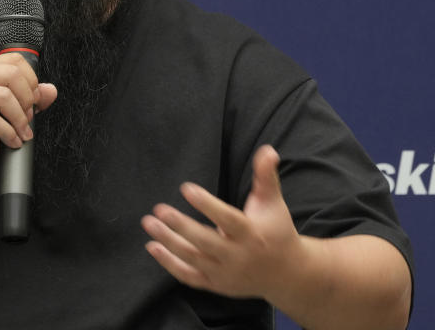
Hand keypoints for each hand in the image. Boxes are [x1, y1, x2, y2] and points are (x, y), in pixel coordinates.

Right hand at [0, 52, 57, 183]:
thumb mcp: (6, 116)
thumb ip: (28, 101)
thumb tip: (50, 90)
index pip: (14, 60)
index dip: (31, 80)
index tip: (34, 100)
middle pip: (12, 75)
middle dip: (28, 100)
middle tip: (28, 119)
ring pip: (4, 97)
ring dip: (20, 120)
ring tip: (21, 133)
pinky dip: (8, 134)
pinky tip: (11, 141)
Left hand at [141, 145, 301, 299]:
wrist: (286, 274)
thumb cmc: (277, 231)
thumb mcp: (273, 203)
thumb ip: (265, 177)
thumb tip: (267, 150)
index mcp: (251, 234)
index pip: (227, 219)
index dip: (206, 204)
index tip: (185, 188)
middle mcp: (237, 257)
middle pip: (204, 241)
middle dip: (180, 226)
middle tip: (157, 209)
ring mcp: (225, 273)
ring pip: (192, 259)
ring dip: (168, 242)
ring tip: (148, 223)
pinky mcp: (215, 284)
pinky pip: (189, 276)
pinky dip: (169, 263)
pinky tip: (152, 246)